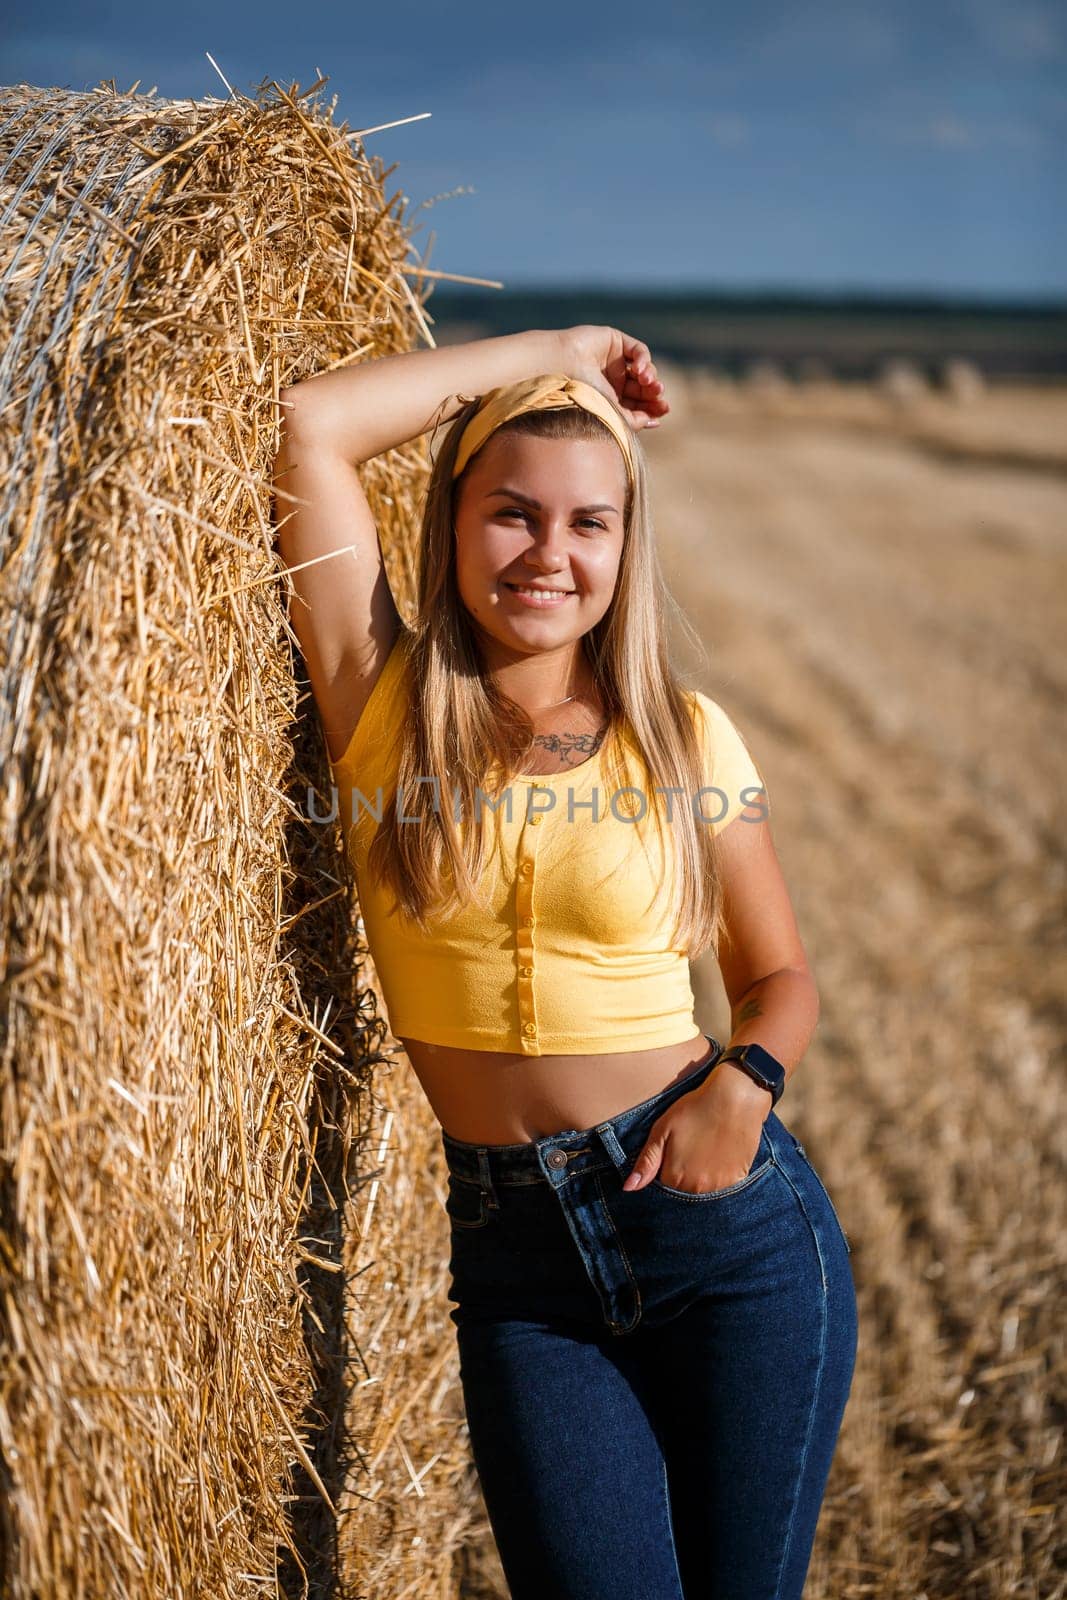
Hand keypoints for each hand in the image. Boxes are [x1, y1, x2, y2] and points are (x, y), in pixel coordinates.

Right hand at [558, 324, 669, 431]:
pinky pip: (638, 350)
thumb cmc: (579, 395)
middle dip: (653, 392)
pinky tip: (641, 370)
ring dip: (651, 377)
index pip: (637, 403)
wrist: (560, 369)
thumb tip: (654, 421)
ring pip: (643, 369)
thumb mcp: (610, 414)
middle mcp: (611, 379)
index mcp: (608, 399)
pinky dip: (644, 360)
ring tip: (650, 384)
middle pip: (643, 387)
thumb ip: (633, 420)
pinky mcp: (614, 341)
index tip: (662, 411)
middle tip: (659, 397)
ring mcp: (613, 360)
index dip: (652, 407)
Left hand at [621, 1066, 769, 1192]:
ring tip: (705, 1149)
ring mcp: (719, 1186)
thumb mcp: (662, 1129)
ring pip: (702, 1190)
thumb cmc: (695, 1109)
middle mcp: (696, 1188)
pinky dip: (719, 1176)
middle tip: (691, 1147)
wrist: (735, 1098)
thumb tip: (628, 1188)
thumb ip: (646, 1161)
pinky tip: (719, 1155)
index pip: (662, 1186)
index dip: (664, 1168)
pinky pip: (723, 1188)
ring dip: (701, 1177)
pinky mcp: (737, 1180)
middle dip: (682, 1174)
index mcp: (674, 1177)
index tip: (673, 1150)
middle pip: (682, 1191)